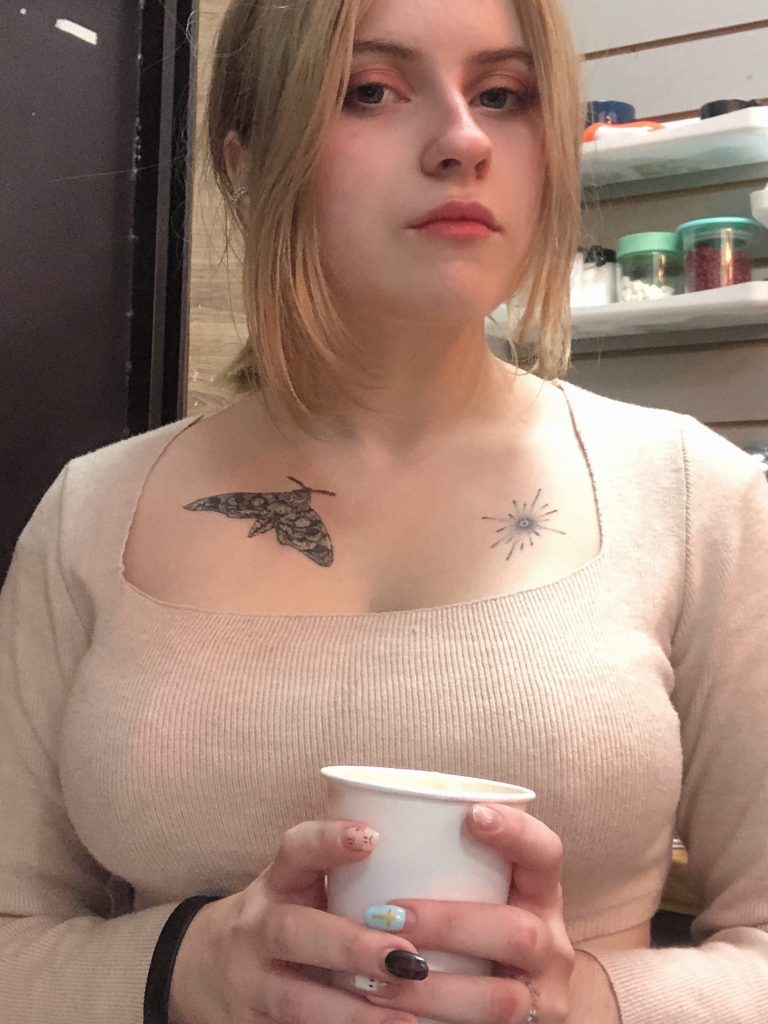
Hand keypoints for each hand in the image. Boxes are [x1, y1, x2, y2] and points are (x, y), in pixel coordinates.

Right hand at [168, 820, 425, 1023]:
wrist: (202, 969)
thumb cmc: (284, 916)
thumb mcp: (301, 888)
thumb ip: (352, 879)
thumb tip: (445, 859)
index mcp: (277, 882)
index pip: (296, 850)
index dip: (329, 840)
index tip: (372, 836)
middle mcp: (257, 928)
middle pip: (295, 932)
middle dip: (351, 947)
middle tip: (405, 957)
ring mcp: (250, 983)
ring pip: (295, 999)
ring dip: (352, 1013)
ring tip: (406, 1019)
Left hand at [361, 804, 574, 1022]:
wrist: (500, 1011)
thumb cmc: (469, 936)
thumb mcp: (474, 898)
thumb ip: (446, 868)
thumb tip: (368, 821)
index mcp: (540, 897)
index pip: (546, 855)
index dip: (517, 833)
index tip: (471, 814)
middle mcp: (552, 946)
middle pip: (519, 931)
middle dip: (450, 924)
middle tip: (389, 915)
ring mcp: (544, 1001)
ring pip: (501, 1001)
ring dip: (434, 990)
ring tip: (376, 981)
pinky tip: (392, 1018)